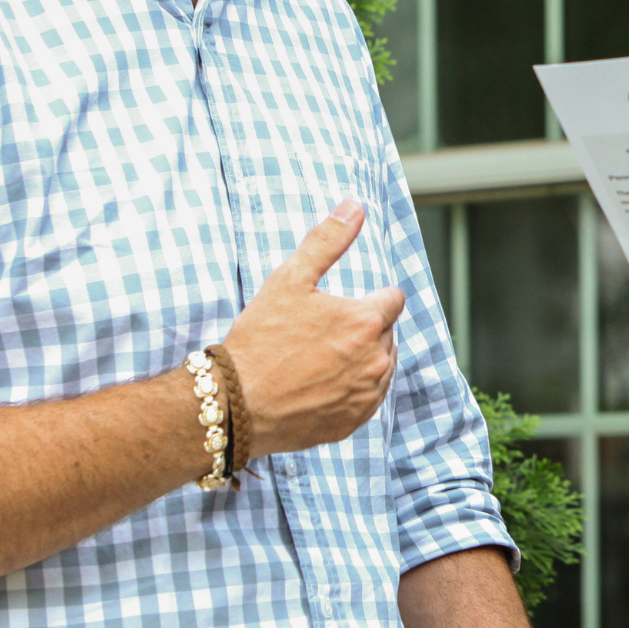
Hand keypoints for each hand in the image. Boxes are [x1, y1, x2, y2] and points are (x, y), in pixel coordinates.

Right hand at [222, 200, 406, 458]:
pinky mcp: (355, 421)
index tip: (342, 306)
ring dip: (363, 358)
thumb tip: (355, 206)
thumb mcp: (290, 279)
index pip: (393, 299)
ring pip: (382, 365)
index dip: (369, 298)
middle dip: (364, 328)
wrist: (236, 404)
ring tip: (319, 358)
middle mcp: (377, 359)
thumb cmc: (260, 339)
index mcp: (366, 320)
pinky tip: (321, 383)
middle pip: (386, 332)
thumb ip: (327, 240)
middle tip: (322, 332)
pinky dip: (354, 388)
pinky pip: (368, 397)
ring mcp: (368, 394)